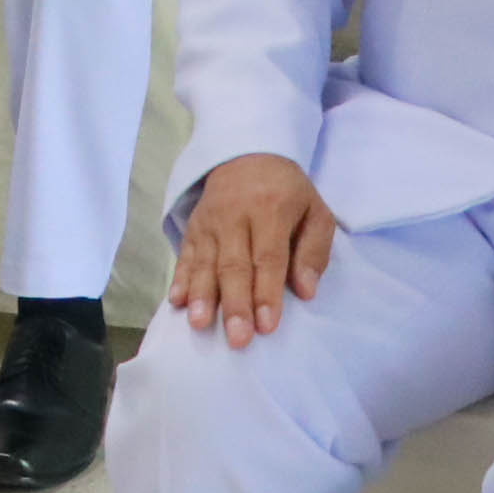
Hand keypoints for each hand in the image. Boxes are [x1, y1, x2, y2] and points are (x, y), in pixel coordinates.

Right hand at [169, 153, 337, 346]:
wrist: (247, 153)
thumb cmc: (288, 192)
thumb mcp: (316, 212)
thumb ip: (314, 251)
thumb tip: (305, 291)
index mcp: (270, 210)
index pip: (268, 257)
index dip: (267, 293)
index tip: (268, 326)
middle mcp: (235, 216)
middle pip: (234, 264)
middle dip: (235, 303)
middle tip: (238, 339)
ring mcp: (209, 222)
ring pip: (205, 262)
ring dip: (202, 294)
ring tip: (200, 323)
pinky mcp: (193, 227)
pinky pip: (185, 255)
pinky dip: (180, 279)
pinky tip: (177, 302)